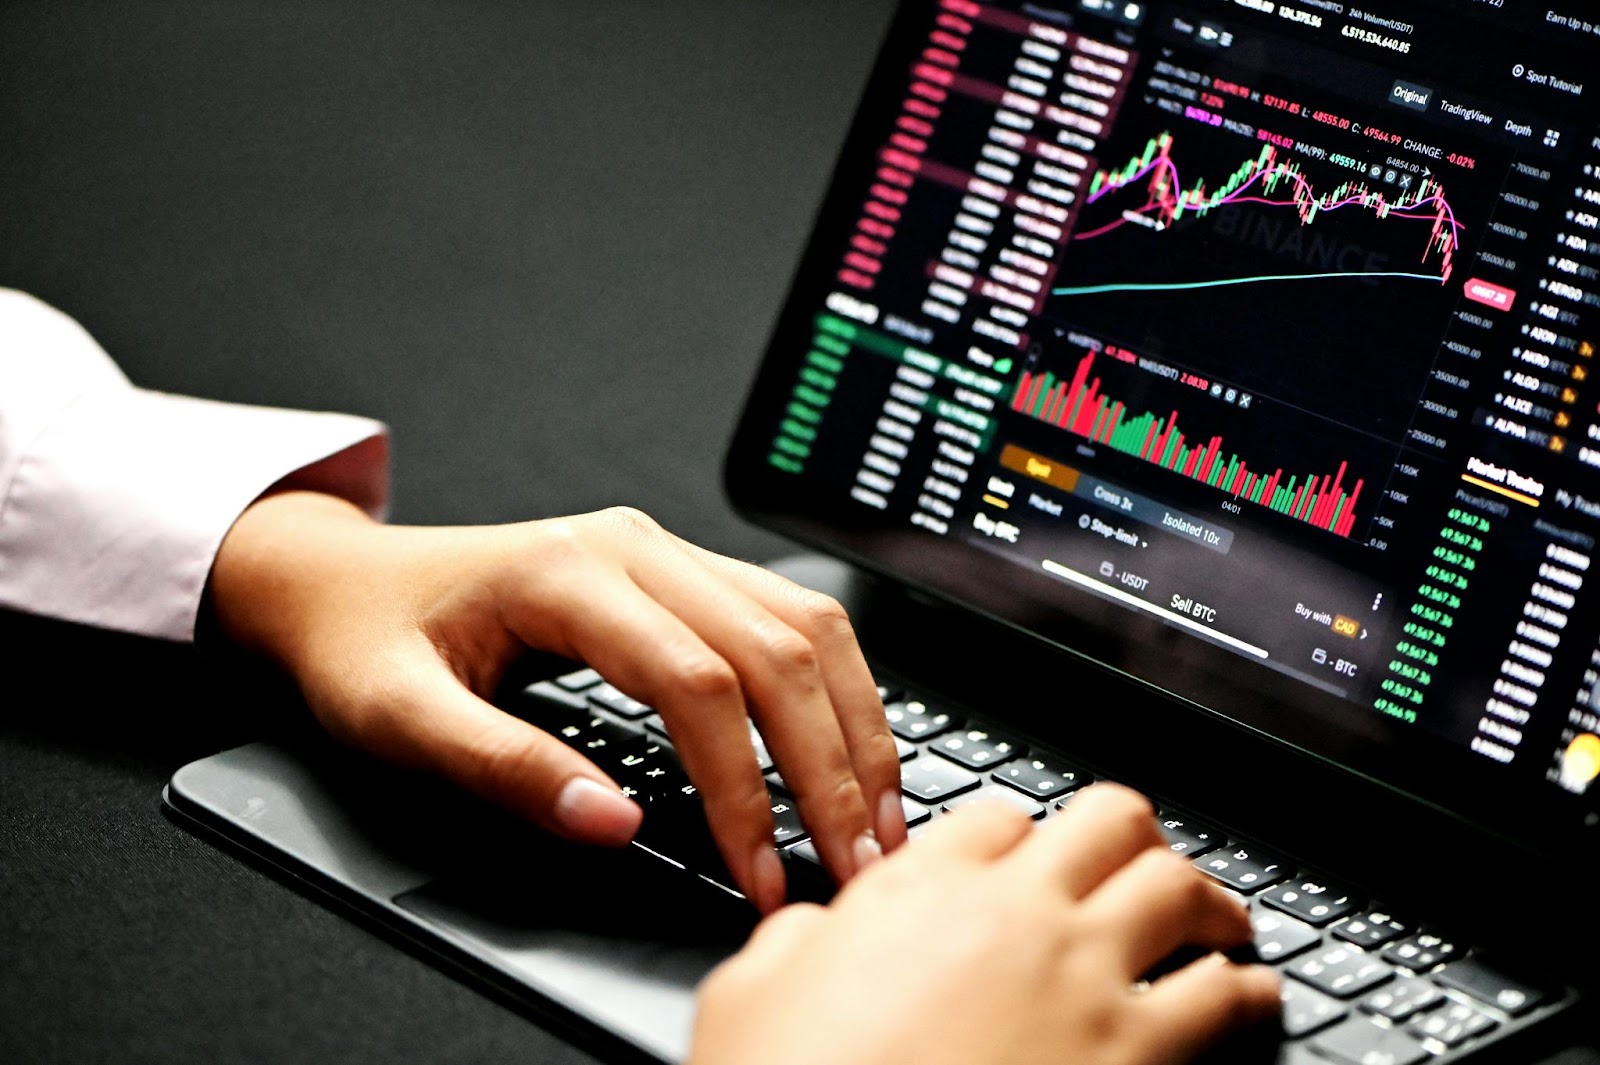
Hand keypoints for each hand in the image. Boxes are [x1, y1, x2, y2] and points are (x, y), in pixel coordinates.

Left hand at [209, 493, 906, 910]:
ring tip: (875, 814)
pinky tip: (847, 745)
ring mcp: (666, 550)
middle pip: (774, 648)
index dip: (743, 787)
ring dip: (851, 722)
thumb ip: (505, 769)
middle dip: (827, 765)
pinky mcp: (683, 572)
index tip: (759, 872)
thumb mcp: (399, 718)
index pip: (695, 683)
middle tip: (856, 860)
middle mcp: (635, 546)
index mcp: (568, 572)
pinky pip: (787, 616)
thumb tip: (615, 824)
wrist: (349, 580)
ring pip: (802, 622)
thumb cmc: (368, 643)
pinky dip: (832, 687)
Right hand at [691, 785, 1280, 1064]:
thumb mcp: (751, 992)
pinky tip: (1250, 995)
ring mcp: (1085, 978)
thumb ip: (796, 939)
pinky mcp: (1137, 1054)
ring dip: (1205, 900)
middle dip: (1132, 834)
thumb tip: (813, 930)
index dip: (1018, 834)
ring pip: (1179, 889)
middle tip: (1141, 858)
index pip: (998, 817)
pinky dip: (1248, 989)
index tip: (1027, 855)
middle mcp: (1016, 914)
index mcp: (923, 888)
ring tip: (1218, 918)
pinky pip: (1224, 996)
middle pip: (1111, 819)